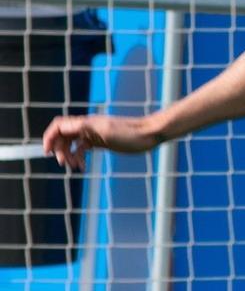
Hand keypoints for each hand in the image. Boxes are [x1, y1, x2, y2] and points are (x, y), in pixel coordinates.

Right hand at [42, 114, 161, 169]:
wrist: (151, 134)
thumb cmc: (131, 134)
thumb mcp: (106, 132)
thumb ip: (86, 128)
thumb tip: (63, 126)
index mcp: (87, 123)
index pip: (59, 126)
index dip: (49, 137)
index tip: (47, 153)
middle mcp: (88, 126)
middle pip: (63, 136)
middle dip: (60, 150)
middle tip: (66, 164)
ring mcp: (95, 134)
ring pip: (72, 143)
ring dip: (69, 155)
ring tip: (75, 167)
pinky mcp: (102, 141)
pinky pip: (84, 148)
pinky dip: (79, 156)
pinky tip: (83, 167)